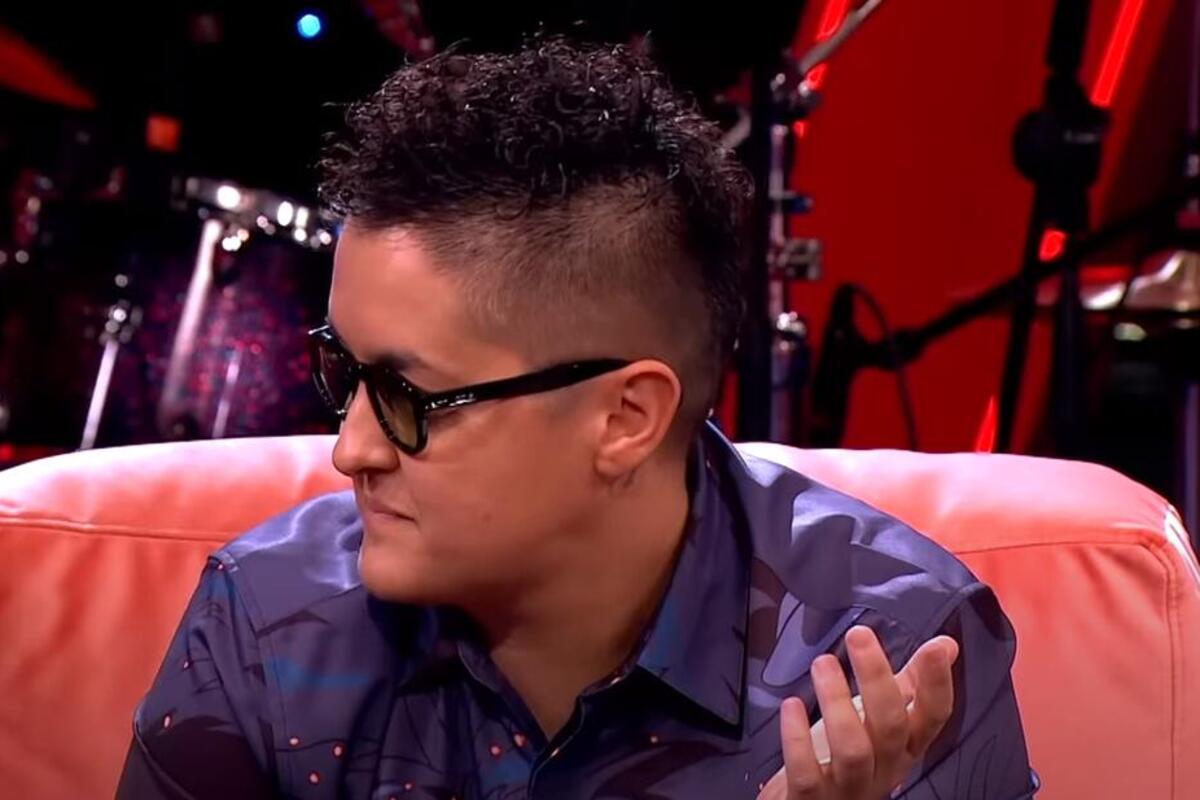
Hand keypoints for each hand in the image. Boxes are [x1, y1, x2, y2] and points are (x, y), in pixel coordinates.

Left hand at [756, 626, 959, 799]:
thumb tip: (946, 644)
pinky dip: (797, 737)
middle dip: (877, 679)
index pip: (934, 718)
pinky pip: (807, 771)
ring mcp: (849, 787)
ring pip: (853, 749)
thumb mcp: (882, 721)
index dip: (938, 684)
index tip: (937, 648)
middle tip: (859, 636)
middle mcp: (884, 770)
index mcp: (904, 748)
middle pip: (891, 727)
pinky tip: (792, 706)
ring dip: (837, 702)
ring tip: (823, 664)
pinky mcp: (812, 798)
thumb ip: (911, 684)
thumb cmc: (848, 761)